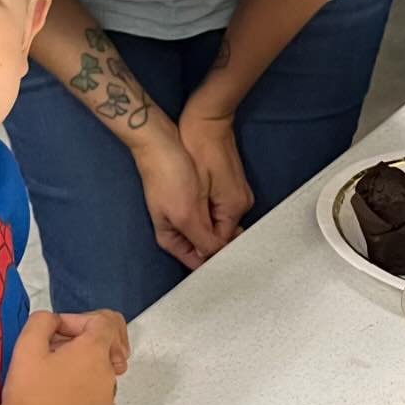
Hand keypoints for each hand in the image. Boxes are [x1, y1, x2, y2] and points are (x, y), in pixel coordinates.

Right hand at [1, 309, 128, 404]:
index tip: (58, 334)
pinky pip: (97, 399)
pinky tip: (58, 403)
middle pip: (105, 346)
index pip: (106, 321)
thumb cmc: (27, 393)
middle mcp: (108, 376)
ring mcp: (107, 402)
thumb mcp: (27, 343)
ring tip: (53, 380)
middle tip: (55, 354)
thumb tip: (57, 322)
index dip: (80, 320)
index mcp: (94, 352)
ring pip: (100, 373)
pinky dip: (82, 394)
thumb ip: (45, 319)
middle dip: (83, 343)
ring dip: (82, 369)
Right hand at [132, 121, 226, 270]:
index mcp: (171, 239)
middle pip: (206, 247)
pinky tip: (231, 210)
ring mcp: (187, 212)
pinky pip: (212, 213)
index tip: (238, 258)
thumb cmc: (170, 178)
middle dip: (222, 244)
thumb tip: (219, 257)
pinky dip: (221, 214)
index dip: (217, 262)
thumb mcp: (187, 215)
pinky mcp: (194, 197)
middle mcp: (179, 229)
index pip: (198, 262)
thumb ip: (204, 240)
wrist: (162, 141)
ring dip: (223, 228)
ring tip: (239, 227)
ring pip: (211, 230)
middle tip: (242, 240)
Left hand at [179, 96, 252, 246]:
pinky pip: (215, 205)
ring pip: (215, 219)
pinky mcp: (229, 182)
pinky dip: (200, 207)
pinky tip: (184, 197)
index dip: (201, 250)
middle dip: (198, 235)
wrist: (203, 118)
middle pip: (219, 232)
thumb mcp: (189, 204)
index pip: (220, 244)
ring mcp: (236, 191)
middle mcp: (241, 203)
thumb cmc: (194, 153)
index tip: (183, 251)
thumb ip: (201, 234)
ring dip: (198, 220)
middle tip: (174, 230)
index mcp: (235, 208)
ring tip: (176, 211)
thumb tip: (205, 257)